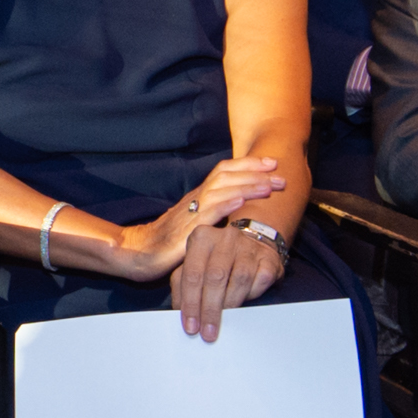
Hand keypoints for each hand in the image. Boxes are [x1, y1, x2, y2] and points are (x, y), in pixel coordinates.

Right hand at [110, 154, 283, 281]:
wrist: (136, 254)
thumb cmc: (165, 242)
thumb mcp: (194, 223)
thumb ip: (212, 213)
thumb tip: (240, 208)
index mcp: (198, 196)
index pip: (224, 170)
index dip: (248, 164)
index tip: (272, 163)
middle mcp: (194, 200)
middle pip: (225, 176)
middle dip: (255, 173)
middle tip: (281, 174)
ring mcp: (189, 214)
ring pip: (220, 191)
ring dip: (246, 186)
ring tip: (269, 185)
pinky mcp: (184, 233)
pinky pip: (206, 215)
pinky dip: (225, 205)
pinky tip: (241, 202)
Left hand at [168, 220, 281, 341]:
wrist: (253, 243)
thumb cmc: (217, 260)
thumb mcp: (194, 266)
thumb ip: (182, 286)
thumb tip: (179, 313)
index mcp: (201, 238)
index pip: (192, 274)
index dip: (191, 303)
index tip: (191, 326)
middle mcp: (225, 238)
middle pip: (215, 278)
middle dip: (209, 309)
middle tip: (207, 332)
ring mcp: (249, 246)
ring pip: (239, 279)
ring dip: (230, 305)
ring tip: (223, 322)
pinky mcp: (268, 258)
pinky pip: (259, 281)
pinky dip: (250, 295)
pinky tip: (244, 302)